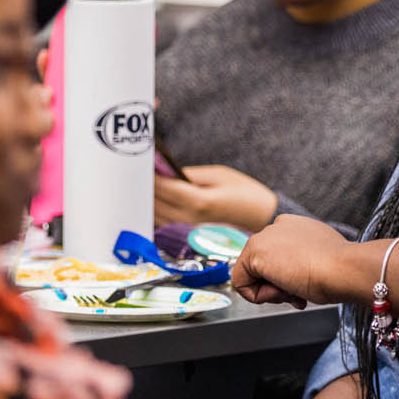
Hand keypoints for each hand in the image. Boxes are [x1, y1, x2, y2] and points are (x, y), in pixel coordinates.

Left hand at [154, 164, 278, 231]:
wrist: (260, 218)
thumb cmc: (243, 193)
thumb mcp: (219, 175)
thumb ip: (190, 174)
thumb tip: (165, 170)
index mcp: (199, 202)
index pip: (164, 187)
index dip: (150, 175)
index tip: (142, 163)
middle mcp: (189, 219)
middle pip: (155, 203)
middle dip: (146, 186)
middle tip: (138, 171)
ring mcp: (187, 230)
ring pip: (155, 215)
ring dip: (148, 200)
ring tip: (143, 183)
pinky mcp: (188, 235)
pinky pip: (163, 223)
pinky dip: (156, 211)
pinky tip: (154, 200)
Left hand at [230, 215, 349, 307]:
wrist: (343, 268)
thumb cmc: (339, 268)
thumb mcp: (319, 259)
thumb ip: (302, 261)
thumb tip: (296, 274)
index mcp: (293, 225)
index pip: (276, 257)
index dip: (287, 278)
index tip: (303, 284)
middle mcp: (276, 226)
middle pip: (263, 267)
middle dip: (278, 285)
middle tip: (298, 291)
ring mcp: (263, 237)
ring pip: (252, 276)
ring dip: (273, 291)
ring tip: (295, 290)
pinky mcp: (254, 252)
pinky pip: (242, 285)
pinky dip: (260, 296)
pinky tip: (284, 289)